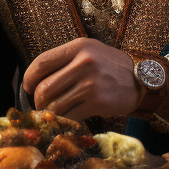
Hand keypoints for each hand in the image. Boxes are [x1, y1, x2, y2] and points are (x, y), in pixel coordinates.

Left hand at [23, 38, 139, 118]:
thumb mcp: (88, 51)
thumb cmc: (109, 66)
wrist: (140, 80)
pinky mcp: (97, 102)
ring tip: (54, 112)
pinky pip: (70, 116)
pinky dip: (65, 120)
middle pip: (43, 88)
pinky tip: (69, 117)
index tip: (27, 86)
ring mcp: (90, 84)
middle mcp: (83, 63)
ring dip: (50, 113)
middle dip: (38, 101)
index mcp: (78, 47)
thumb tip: (34, 81)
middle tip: (42, 104)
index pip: (41, 62)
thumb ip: (64, 61)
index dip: (29, 78)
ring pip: (54, 106)